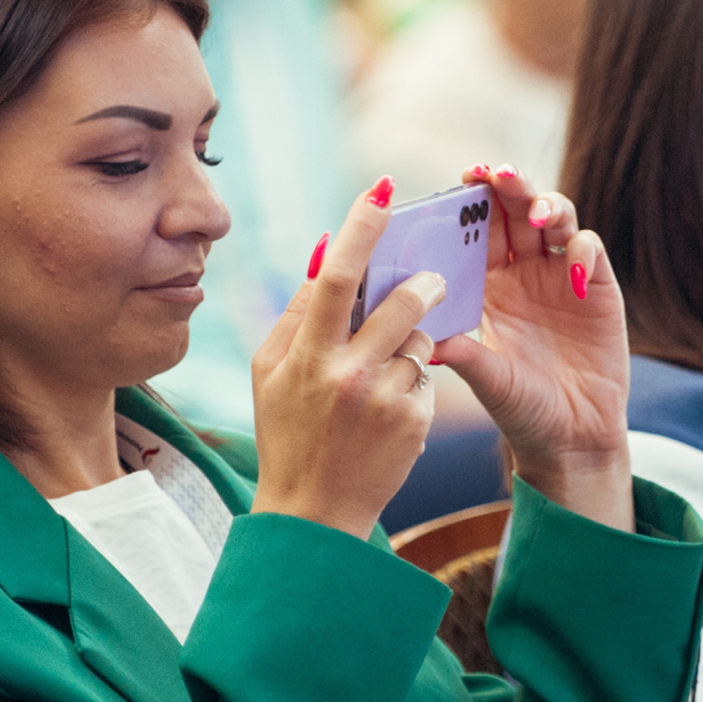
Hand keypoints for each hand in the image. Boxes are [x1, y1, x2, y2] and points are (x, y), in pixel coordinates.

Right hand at [249, 179, 442, 535]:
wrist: (314, 514)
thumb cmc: (287, 432)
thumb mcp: (271, 371)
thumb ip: (298, 311)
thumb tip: (324, 248)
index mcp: (307, 356)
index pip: (338, 276)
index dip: (362, 226)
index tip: (383, 188)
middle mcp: (347, 375)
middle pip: (400, 303)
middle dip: (421, 284)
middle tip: (431, 279)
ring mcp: (385, 400)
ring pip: (420, 341)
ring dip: (413, 342)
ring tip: (386, 372)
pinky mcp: (415, 423)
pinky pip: (426, 378)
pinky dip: (414, 383)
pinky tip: (390, 413)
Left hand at [431, 163, 632, 530]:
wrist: (571, 439)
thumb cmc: (521, 411)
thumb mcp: (486, 379)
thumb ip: (462, 352)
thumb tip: (419, 335)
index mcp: (487, 285)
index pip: (478, 230)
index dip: (470, 203)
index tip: (459, 183)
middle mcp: (523, 273)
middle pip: (515, 210)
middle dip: (507, 186)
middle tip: (496, 175)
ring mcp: (562, 275)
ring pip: (554, 217)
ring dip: (545, 204)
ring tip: (534, 213)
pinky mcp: (599, 287)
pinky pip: (589, 249)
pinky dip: (580, 250)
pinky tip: (572, 272)